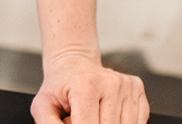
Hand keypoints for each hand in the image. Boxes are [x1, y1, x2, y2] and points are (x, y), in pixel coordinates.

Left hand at [31, 54, 147, 123]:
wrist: (74, 63)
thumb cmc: (60, 87)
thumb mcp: (43, 105)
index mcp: (85, 85)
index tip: (73, 122)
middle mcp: (110, 83)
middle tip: (79, 118)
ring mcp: (126, 86)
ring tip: (92, 116)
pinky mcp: (137, 90)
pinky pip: (137, 123)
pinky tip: (106, 114)